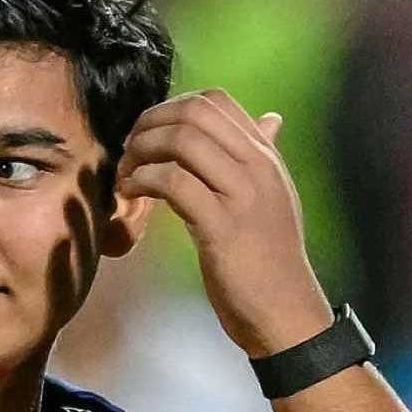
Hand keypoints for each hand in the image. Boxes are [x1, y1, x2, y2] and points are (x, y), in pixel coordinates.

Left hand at [116, 89, 332, 357]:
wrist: (285, 311)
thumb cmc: (271, 257)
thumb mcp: (273, 196)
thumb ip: (264, 156)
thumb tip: (271, 117)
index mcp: (265, 156)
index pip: (215, 100)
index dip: (170, 107)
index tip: (149, 134)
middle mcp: (257, 166)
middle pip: (193, 112)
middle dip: (149, 123)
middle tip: (129, 150)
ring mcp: (242, 193)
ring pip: (182, 140)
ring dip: (141, 151)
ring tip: (126, 174)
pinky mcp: (221, 225)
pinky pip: (173, 182)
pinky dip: (142, 181)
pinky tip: (130, 195)